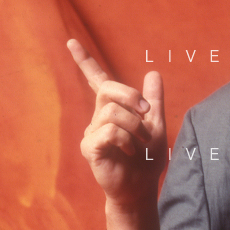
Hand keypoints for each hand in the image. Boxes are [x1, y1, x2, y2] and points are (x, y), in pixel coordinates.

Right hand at [70, 39, 166, 208]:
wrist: (142, 188)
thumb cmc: (148, 160)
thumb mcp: (157, 127)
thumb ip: (155, 101)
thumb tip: (153, 72)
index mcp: (113, 109)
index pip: (96, 80)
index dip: (85, 60)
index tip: (71, 41)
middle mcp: (98, 117)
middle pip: (108, 88)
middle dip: (132, 96)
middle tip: (148, 113)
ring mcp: (91, 132)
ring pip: (112, 111)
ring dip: (135, 126)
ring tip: (142, 143)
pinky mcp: (90, 147)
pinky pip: (108, 131)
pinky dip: (126, 140)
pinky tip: (131, 152)